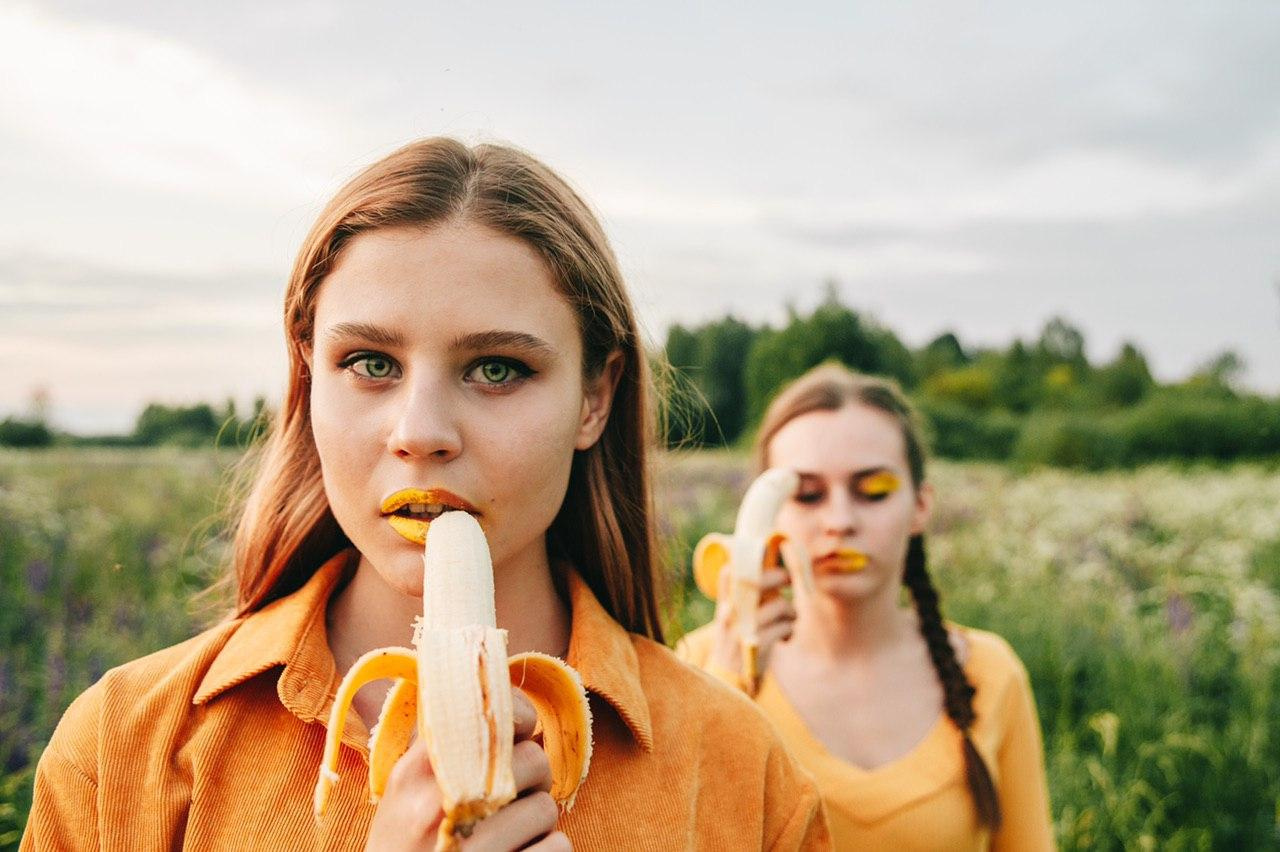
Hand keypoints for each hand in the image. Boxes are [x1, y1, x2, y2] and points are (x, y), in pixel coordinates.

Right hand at [364, 689, 570, 850]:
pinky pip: (558, 849)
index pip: (489, 714)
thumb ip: (439, 749)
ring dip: (539, 825)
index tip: (520, 733)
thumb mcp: (402, 798)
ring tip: (509, 839)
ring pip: (547, 808)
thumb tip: (495, 694)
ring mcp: (470, 851)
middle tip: (514, 799)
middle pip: (531, 761)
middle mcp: (438, 808)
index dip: (520, 718)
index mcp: (414, 775)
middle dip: (534, 780)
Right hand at [709, 567, 795, 687]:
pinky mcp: (756, 646)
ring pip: (778, 606)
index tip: (766, 553)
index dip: (749, 559)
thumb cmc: (736, 640)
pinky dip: (789, 629)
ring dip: (790, 610)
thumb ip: (745, 596)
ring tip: (790, 617)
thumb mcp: (732, 617)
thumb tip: (772, 571)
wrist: (727, 677)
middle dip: (777, 576)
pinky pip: (783, 628)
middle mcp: (730, 612)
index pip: (730, 572)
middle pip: (757, 582)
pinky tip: (786, 635)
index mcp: (724, 602)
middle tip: (789, 578)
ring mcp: (742, 629)